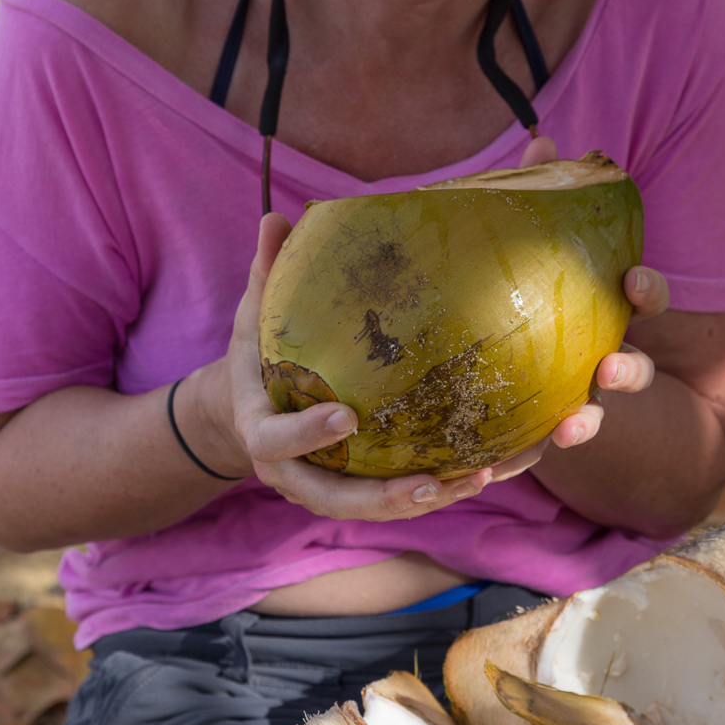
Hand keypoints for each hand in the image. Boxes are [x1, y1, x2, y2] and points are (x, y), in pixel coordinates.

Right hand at [223, 214, 496, 520]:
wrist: (242, 412)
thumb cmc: (256, 355)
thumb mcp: (252, 317)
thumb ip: (265, 275)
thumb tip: (274, 217)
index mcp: (259, 429)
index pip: (276, 441)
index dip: (307, 434)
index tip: (346, 417)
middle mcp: (290, 472)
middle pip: (333, 498)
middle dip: (383, 497)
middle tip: (431, 483)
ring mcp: (322, 486)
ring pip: (370, 507)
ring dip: (422, 500)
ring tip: (476, 479)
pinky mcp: (352, 490)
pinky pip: (392, 499)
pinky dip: (434, 492)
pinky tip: (482, 473)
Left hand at [517, 137, 668, 453]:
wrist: (561, 377)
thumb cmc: (550, 299)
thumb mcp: (552, 254)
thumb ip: (550, 197)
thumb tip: (543, 137)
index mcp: (615, 310)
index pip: (645, 298)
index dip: (648, 292)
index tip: (635, 283)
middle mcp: (613, 359)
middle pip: (633, 369)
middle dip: (629, 372)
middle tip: (613, 368)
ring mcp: (587, 403)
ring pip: (595, 416)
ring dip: (589, 422)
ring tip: (575, 425)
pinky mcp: (545, 434)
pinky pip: (536, 452)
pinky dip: (522, 460)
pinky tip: (494, 466)